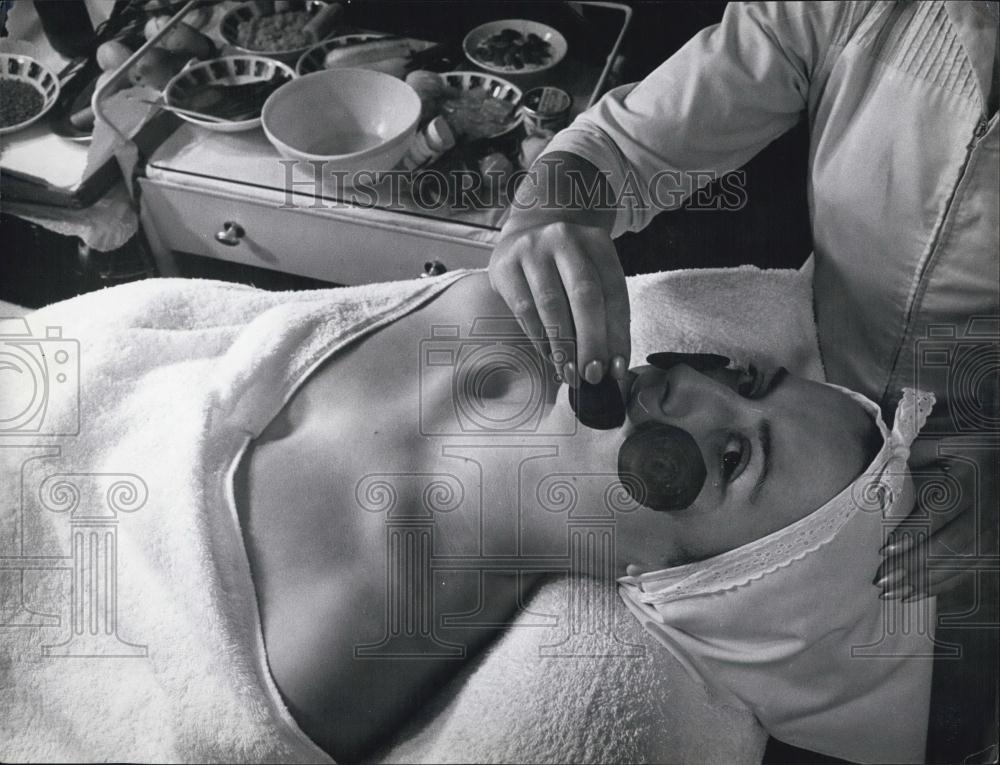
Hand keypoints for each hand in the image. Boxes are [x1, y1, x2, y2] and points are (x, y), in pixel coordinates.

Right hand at [488, 219, 629, 384]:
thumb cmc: (565, 265)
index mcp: (596, 242)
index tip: (616, 369)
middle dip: (591, 342)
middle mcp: (565, 239)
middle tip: (592, 375)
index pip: (614, 293)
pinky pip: (525, 309)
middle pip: (584, 296)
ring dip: (563, 346)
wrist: (526, 234)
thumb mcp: (590, 274)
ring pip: (552, 305)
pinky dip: (539, 337)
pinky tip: (549, 354)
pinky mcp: (505, 265)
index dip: (617, 334)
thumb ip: (603, 312)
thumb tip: (610, 365)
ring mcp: (532, 249)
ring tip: (569, 373)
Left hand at [874, 434, 997, 601]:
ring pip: (963, 561)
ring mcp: (996, 527)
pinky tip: (914, 593)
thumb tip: (879, 481)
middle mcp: (988, 505)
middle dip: (915, 564)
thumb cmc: (962, 450)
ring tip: (891, 592)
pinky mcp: (995, 544)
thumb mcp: (941, 444)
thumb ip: (913, 459)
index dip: (914, 533)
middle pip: (952, 543)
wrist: (999, 461)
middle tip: (882, 579)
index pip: (941, 510)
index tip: (886, 549)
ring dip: (926, 580)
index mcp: (972, 475)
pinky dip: (942, 584)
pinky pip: (970, 569)